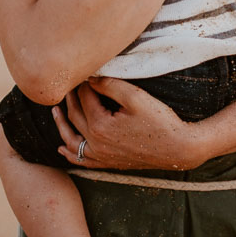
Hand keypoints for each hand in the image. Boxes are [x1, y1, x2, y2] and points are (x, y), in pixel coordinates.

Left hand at [54, 76, 200, 170]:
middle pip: (75, 116)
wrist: (180, 149)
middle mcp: (96, 143)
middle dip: (70, 99)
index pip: (84, 98)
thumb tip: (90, 78)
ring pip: (72, 141)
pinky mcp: (109, 164)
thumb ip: (110, 85)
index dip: (84, 83)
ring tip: (54, 112)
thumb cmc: (161, 121)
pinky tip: (62, 148)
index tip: (85, 72)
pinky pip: (83, 160)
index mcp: (99, 125)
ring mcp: (101, 156)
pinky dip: (70, 154)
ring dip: (61, 125)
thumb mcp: (135, 97)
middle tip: (68, 85)